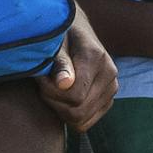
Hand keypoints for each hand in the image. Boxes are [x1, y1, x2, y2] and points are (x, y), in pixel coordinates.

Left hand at [34, 12, 117, 130]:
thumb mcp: (54, 43)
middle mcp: (110, 73)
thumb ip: (59, 62)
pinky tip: (61, 98)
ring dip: (60, 109)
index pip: (75, 96)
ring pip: (81, 120)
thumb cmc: (58, 35)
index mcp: (96, 57)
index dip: (50, 92)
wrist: (74, 30)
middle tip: (43, 85)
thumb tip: (64, 84)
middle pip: (78, 111)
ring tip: (51, 90)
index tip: (40, 77)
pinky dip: (69, 116)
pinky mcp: (108, 99)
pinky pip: (86, 123)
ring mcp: (112, 88)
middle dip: (54, 102)